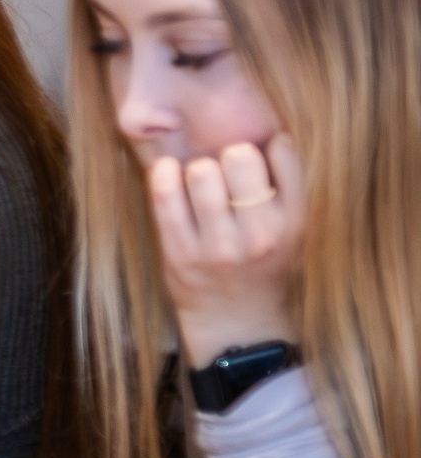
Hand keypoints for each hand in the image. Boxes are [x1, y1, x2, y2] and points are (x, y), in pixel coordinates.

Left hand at [146, 137, 303, 367]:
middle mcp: (260, 234)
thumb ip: (287, 189)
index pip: (283, 153)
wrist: (238, 324)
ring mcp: (218, 246)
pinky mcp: (179, 253)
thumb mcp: (294, 231)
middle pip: (238, 156)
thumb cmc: (265, 267)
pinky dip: (162, 175)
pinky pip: (165, 195)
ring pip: (200, 171)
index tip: (260, 152)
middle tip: (225, 171)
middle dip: (227, 155)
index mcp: (294, 222)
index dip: (267, 143)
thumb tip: (266, 132)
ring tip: (200, 181)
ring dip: (195, 168)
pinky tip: (167, 172)